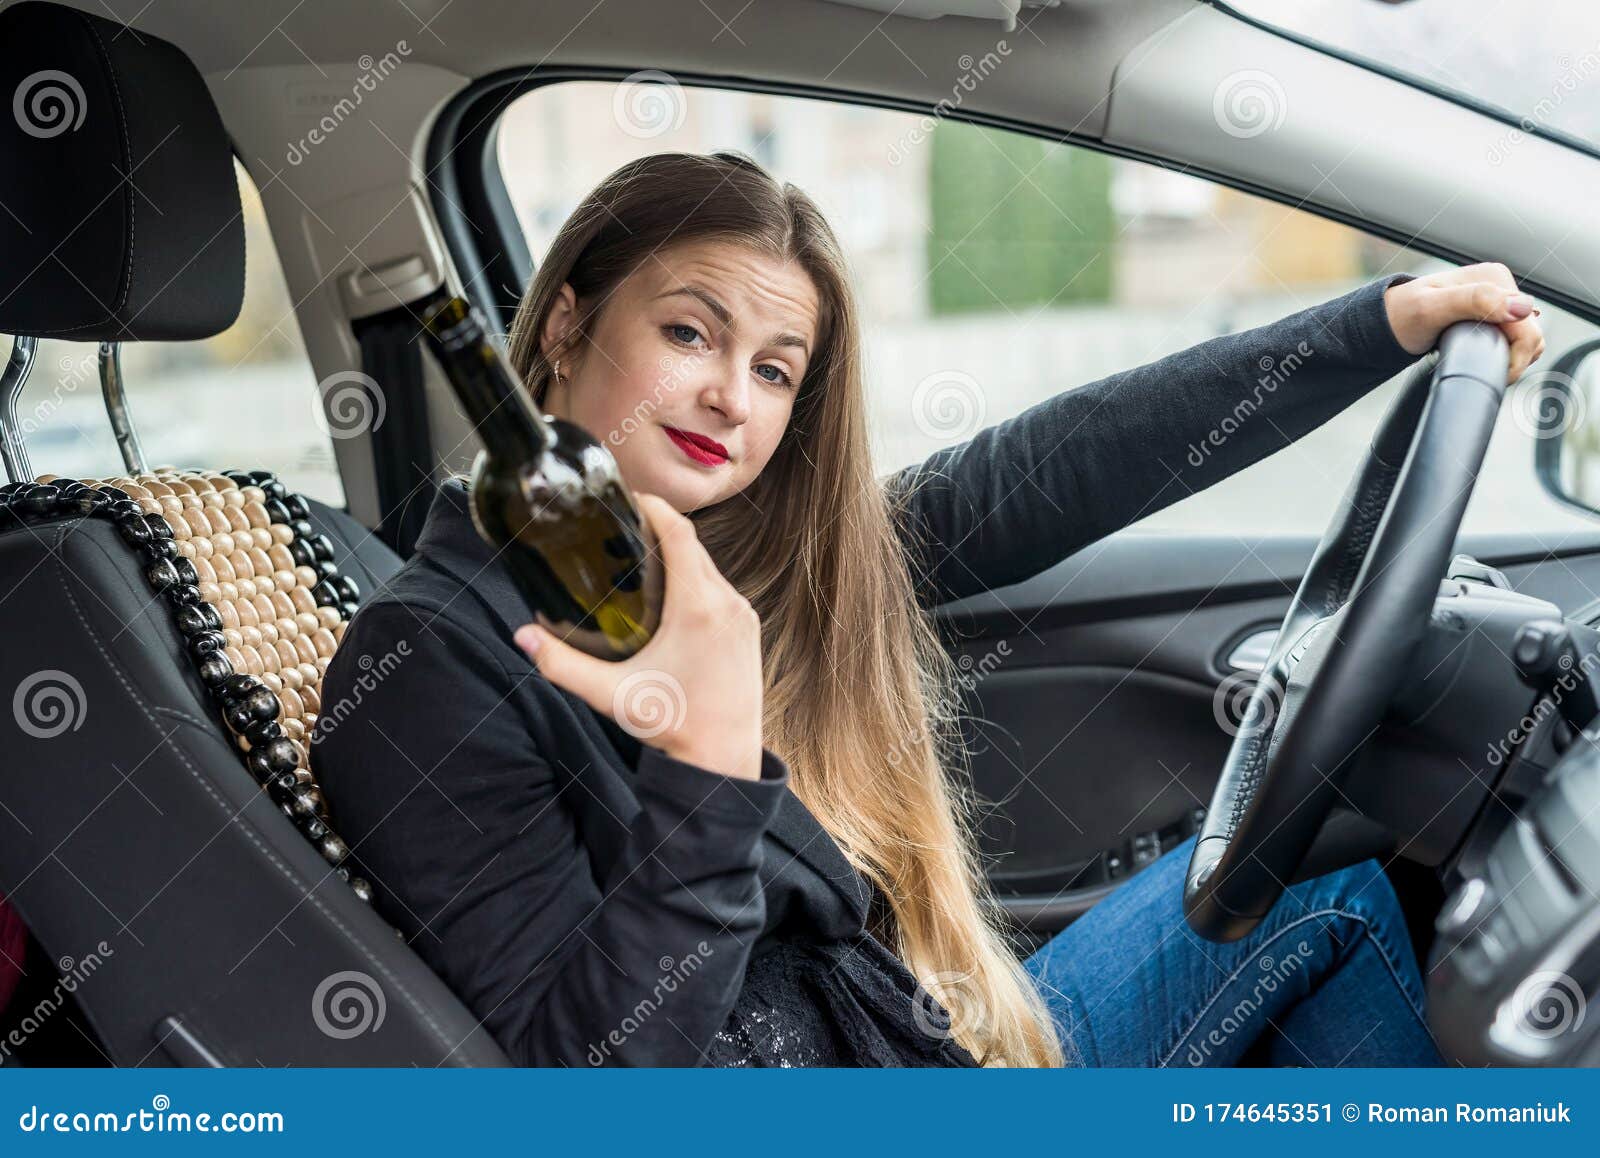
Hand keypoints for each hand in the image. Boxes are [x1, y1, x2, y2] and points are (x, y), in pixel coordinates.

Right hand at [513, 493, 764, 780]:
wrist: (723, 759)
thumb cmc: (671, 725)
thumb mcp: (610, 694)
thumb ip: (561, 665)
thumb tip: (521, 636)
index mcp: (698, 607)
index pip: (681, 534)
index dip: (655, 508)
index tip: (630, 499)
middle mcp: (727, 604)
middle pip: (694, 547)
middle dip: (661, 530)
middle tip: (623, 527)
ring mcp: (743, 616)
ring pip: (709, 568)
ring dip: (680, 556)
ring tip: (642, 555)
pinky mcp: (749, 630)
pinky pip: (721, 589)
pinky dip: (697, 580)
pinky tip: (671, 591)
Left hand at [1383, 262, 1545, 383]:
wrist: (1386, 323)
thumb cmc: (1402, 315)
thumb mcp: (1431, 307)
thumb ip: (1476, 301)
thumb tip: (1522, 308)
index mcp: (1494, 278)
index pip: (1528, 325)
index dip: (1515, 356)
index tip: (1492, 372)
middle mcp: (1500, 287)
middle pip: (1532, 333)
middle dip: (1514, 359)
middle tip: (1481, 369)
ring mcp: (1498, 303)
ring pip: (1528, 339)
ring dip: (1512, 358)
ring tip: (1481, 363)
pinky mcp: (1494, 317)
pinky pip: (1517, 340)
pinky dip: (1506, 354)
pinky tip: (1483, 357)